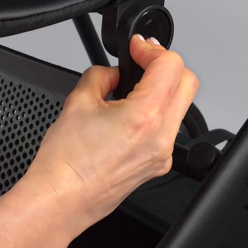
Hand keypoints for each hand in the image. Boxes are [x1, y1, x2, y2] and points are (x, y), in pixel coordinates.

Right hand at [16, 35, 198, 243]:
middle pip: (187, 83)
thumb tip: (112, 74)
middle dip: (165, 65)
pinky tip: (126, 114)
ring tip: (128, 90)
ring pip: (180, 107)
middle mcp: (162, 136)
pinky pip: (167, 129)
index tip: (135, 48)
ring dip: (161, 89)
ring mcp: (162, 153)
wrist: (61, 200)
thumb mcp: (78, 101)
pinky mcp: (156, 165)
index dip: (150, 49)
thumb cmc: (66, 162)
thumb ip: (100, 76)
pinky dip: (154, 113)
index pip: (170, 66)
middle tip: (140, 61)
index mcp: (146, 116)